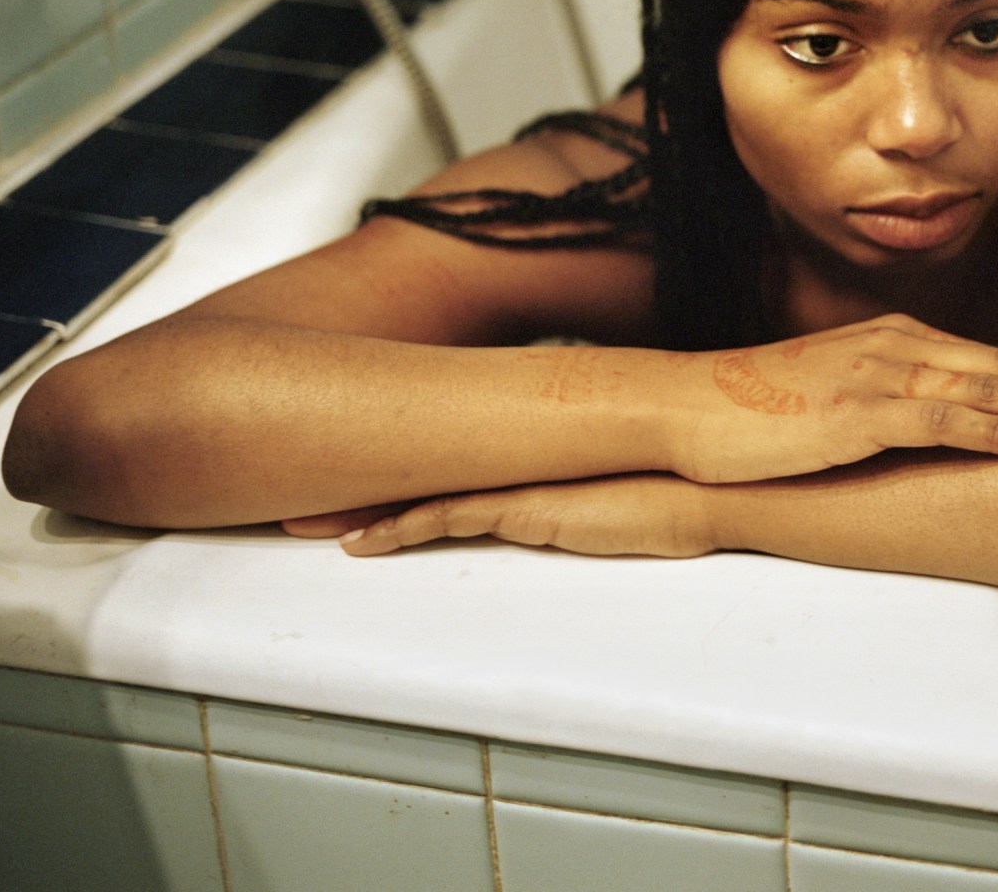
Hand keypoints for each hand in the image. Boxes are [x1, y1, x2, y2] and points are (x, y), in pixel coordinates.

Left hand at [326, 476, 715, 558]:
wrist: (700, 492)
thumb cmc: (667, 494)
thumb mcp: (604, 485)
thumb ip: (568, 480)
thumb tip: (553, 488)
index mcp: (526, 451)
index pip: (444, 451)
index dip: (392, 460)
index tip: (348, 462)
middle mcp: (512, 458)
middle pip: (414, 464)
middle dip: (351, 476)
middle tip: (297, 488)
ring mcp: (514, 479)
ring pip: (416, 490)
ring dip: (356, 510)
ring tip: (303, 522)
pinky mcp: (520, 507)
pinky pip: (443, 519)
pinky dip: (395, 531)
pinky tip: (359, 546)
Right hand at [660, 313, 997, 483]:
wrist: (682, 406)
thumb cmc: (748, 411)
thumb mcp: (828, 400)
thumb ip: (881, 406)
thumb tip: (923, 437)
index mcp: (892, 341)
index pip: (992, 359)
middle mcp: (897, 346)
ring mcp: (880, 374)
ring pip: (992, 386)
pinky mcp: (860, 410)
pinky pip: (947, 418)